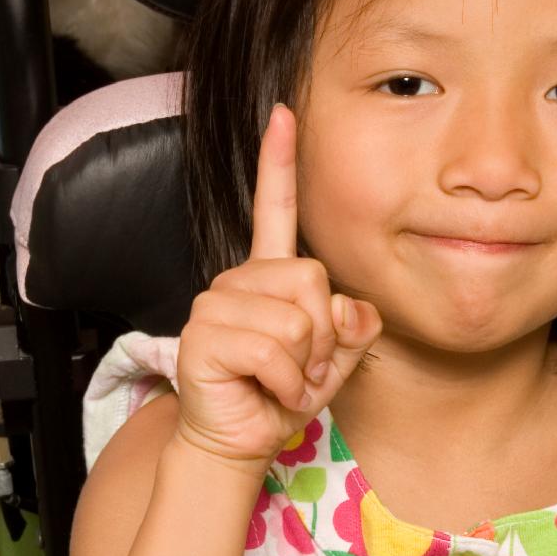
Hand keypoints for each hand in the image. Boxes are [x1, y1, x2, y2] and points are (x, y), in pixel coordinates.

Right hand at [174, 104, 381, 472]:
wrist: (238, 442)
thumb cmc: (280, 397)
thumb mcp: (334, 361)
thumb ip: (353, 328)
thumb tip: (353, 308)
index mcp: (268, 276)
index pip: (275, 209)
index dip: (279, 163)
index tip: (283, 113)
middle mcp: (239, 281)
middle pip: (312, 280)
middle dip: (322, 337)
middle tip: (300, 367)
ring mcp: (216, 304)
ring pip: (297, 320)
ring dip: (304, 366)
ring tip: (281, 381)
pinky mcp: (203, 336)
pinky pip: (274, 351)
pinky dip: (286, 383)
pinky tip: (268, 391)